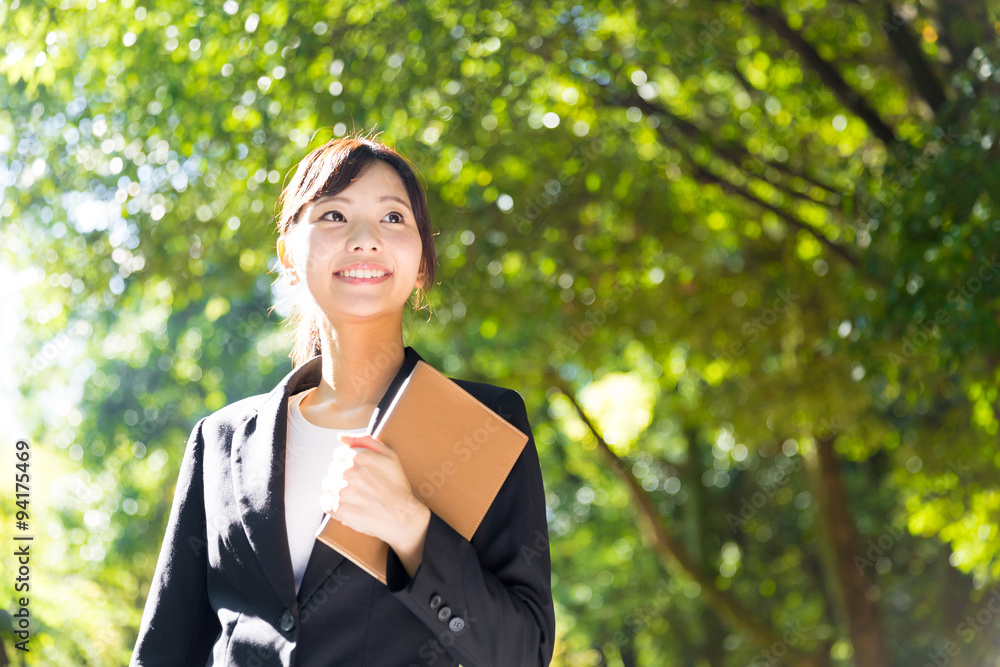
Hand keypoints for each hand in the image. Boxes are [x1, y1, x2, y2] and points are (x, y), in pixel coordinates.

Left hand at [320, 434, 430, 574]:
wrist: (402, 516)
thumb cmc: (396, 485)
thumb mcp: (389, 455)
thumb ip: (365, 440)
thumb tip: (341, 437)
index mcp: (358, 457)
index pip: (338, 454)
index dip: (348, 462)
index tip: (358, 470)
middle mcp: (348, 473)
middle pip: (332, 469)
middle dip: (343, 474)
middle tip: (358, 484)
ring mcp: (342, 492)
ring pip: (328, 484)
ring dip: (337, 488)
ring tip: (353, 495)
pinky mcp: (339, 510)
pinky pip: (325, 502)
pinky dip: (333, 504)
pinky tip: (347, 504)